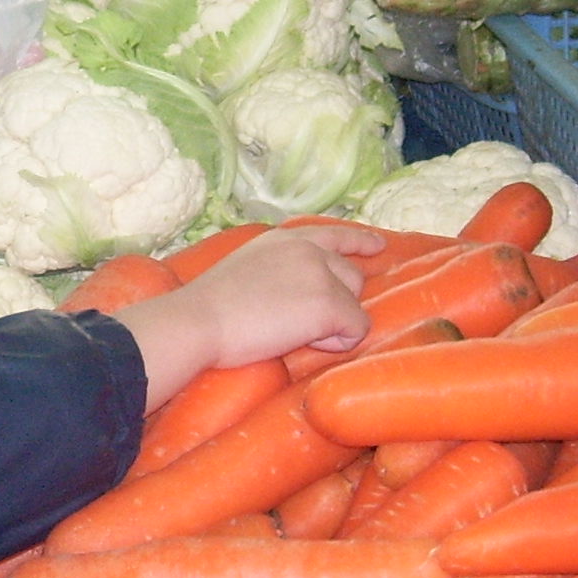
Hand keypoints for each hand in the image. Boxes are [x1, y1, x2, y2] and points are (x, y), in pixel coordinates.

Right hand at [115, 223, 378, 408]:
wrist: (199, 321)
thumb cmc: (210, 307)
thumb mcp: (247, 267)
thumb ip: (279, 268)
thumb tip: (301, 292)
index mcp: (285, 239)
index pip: (334, 234)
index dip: (360, 242)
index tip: (378, 247)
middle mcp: (309, 249)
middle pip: (351, 276)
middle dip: (336, 302)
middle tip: (296, 323)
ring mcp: (321, 274)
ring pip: (355, 305)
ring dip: (333, 324)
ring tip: (291, 332)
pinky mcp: (329, 303)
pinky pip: (355, 329)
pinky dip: (335, 343)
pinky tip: (300, 341)